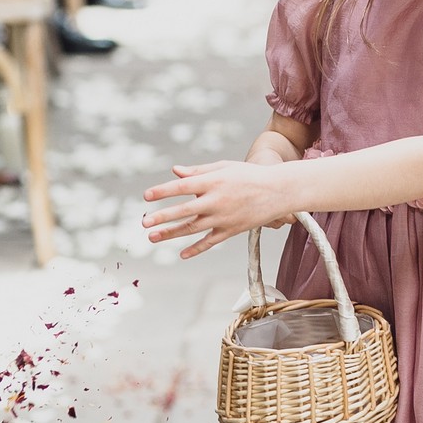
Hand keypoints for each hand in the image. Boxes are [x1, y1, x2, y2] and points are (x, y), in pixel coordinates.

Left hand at [141, 158, 293, 257]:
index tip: (146, 196)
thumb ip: (198, 171)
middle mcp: (216, 200)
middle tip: (144, 222)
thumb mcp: (223, 167)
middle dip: (162, 217)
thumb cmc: (249, 175)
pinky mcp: (232, 230)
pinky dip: (196, 249)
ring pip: (193, 228)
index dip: (163, 191)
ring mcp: (224, 217)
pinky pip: (210, 241)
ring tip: (152, 237)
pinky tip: (182, 254)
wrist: (278, 191)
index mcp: (213, 181)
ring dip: (171, 233)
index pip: (182, 187)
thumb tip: (174, 172)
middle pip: (184, 211)